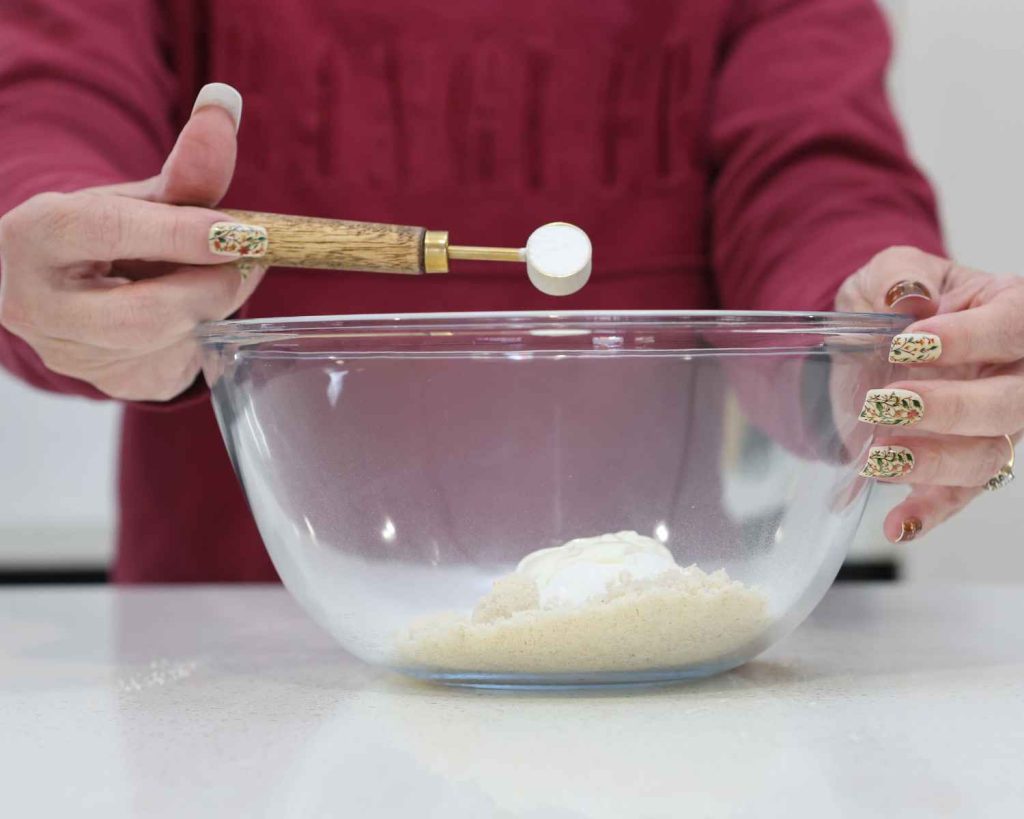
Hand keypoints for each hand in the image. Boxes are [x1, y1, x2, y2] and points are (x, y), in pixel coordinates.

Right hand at [0, 84, 268, 400]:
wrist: (66, 286)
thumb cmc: (107, 234)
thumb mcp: (140, 197)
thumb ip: (187, 166)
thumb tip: (227, 101)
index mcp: (35, 236)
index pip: (107, 232)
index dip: (181, 234)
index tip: (244, 232)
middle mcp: (36, 305)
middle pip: (143, 313)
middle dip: (211, 288)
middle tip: (249, 262)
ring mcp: (69, 355)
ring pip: (165, 345)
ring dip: (211, 311)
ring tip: (215, 278)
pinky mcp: (107, 383)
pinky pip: (175, 369)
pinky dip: (202, 337)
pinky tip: (193, 314)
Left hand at [836, 246, 1022, 541]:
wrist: (862, 343)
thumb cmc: (887, 301)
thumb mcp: (883, 272)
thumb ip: (896, 275)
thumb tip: (907, 295)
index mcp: (1008, 312)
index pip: (1014, 327)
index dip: (970, 338)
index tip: (911, 341)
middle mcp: (1012, 373)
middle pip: (1013, 403)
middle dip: (951, 408)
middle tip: (886, 403)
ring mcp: (989, 423)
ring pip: (988, 455)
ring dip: (933, 461)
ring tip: (878, 457)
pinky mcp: (953, 462)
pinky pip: (956, 496)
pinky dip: (928, 513)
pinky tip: (897, 524)